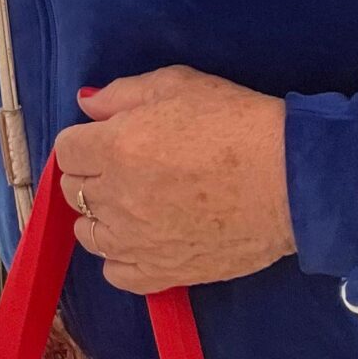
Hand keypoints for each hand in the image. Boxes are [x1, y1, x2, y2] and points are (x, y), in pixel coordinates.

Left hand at [50, 67, 294, 293]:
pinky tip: (139, 240)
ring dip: (100, 216)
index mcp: (115, 147)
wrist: (291, 179)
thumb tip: (86, 103)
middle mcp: (117, 197)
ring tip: (130, 203)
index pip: (66, 149)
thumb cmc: (236, 122)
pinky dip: (119, 258)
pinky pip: (117, 274)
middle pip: (73, 190)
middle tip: (122, 166)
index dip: (84, 140)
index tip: (105, 138)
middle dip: (90, 174)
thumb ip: (121, 93)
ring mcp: (138, 240)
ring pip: (88, 234)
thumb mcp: (177, 84)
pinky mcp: (165, 272)